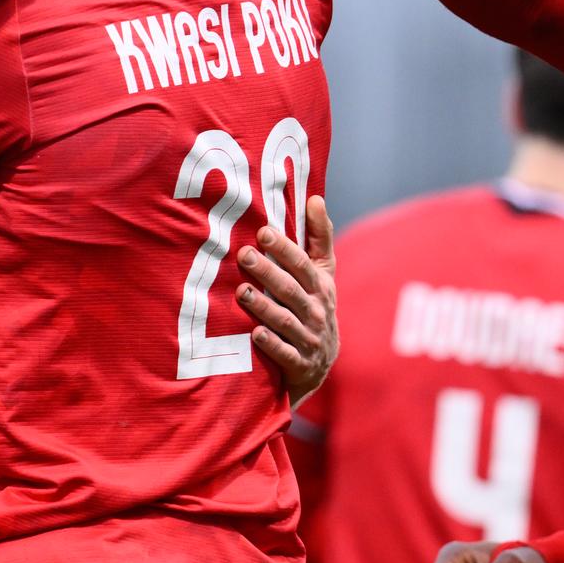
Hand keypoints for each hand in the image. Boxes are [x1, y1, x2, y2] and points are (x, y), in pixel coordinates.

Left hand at [235, 195, 336, 404]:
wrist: (317, 365)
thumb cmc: (314, 307)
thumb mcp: (322, 274)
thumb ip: (319, 238)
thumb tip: (315, 197)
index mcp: (321, 287)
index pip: (304, 265)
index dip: (286, 249)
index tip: (263, 232)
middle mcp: (317, 312)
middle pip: (291, 289)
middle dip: (268, 271)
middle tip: (244, 254)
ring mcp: (309, 339)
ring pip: (286, 321)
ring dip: (264, 307)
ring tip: (241, 291)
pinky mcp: (300, 364)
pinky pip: (285, 354)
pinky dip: (272, 344)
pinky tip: (255, 333)